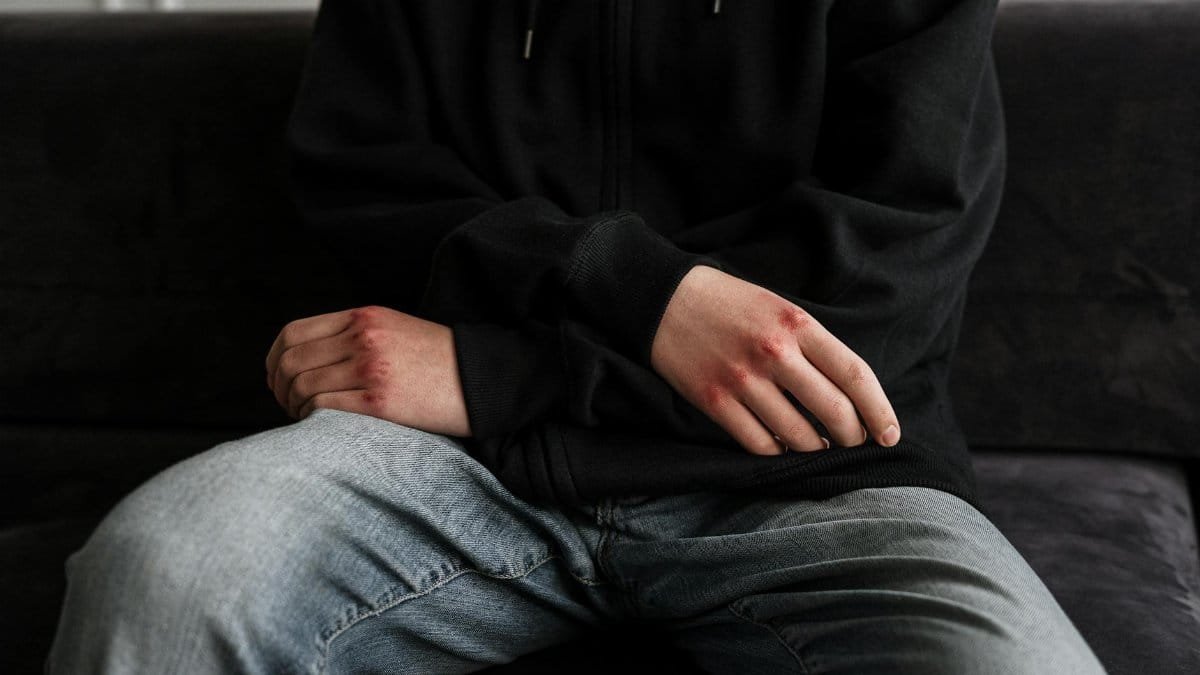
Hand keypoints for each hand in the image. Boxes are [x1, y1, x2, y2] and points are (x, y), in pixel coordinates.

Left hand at [264, 305, 470, 436]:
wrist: (484, 380)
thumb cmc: (441, 362)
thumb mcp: (396, 330)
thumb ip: (355, 336)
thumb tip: (311, 360)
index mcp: (364, 317)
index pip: (293, 333)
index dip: (274, 360)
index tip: (277, 378)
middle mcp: (363, 338)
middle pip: (291, 361)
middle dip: (279, 388)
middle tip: (288, 405)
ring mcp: (370, 368)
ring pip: (302, 387)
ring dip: (294, 408)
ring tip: (305, 419)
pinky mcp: (380, 401)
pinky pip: (323, 409)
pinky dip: (311, 420)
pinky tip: (320, 427)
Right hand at [650, 265, 900, 454]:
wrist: (663, 300)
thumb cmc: (730, 305)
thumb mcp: (780, 309)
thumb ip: (813, 346)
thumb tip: (848, 395)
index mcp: (797, 324)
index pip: (855, 375)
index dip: (880, 411)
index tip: (890, 435)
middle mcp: (774, 352)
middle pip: (834, 411)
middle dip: (852, 436)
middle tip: (853, 442)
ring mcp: (743, 380)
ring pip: (799, 435)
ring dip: (815, 448)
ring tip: (817, 444)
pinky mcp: (715, 401)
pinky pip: (760, 443)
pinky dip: (778, 451)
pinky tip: (782, 444)